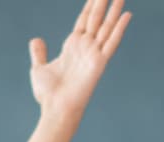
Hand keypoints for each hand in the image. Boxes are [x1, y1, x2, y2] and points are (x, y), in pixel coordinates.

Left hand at [29, 0, 130, 120]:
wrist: (55, 109)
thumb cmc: (48, 94)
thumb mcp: (39, 68)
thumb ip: (39, 53)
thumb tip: (36, 40)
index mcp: (73, 46)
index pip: (84, 20)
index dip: (90, 5)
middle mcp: (85, 47)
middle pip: (96, 18)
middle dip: (102, 2)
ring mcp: (94, 53)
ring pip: (106, 26)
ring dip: (114, 10)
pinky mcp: (100, 62)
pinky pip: (112, 42)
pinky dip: (120, 28)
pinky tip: (127, 14)